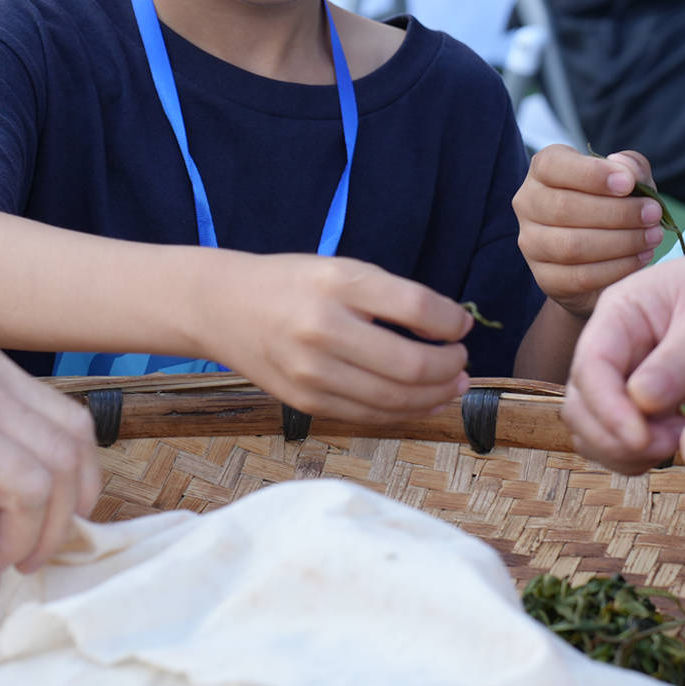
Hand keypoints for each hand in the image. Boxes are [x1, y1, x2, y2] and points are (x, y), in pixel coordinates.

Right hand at [203, 254, 470, 423]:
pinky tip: (421, 402)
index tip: (461, 325)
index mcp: (339, 284)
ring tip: (452, 385)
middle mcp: (324, 329)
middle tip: (462, 361)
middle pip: (412, 364)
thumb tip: (450, 328)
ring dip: (436, 395)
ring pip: (395, 399)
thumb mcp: (341, 269)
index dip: (452, 322)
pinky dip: (404, 412)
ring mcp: (312, 372)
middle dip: (451, 367)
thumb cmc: (292, 284)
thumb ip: (392, 296)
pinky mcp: (304, 402)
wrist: (222, 306)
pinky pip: (369, 416)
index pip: (417, 308)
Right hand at [514, 146, 664, 320]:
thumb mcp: (628, 179)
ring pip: (571, 246)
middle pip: (564, 208)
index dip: (591, 174)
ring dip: (620, 242)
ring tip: (652, 237)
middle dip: (617, 212)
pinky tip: (641, 258)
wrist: (600, 255)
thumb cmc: (613, 205)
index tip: (627, 183)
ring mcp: (532, 244)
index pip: (554, 165)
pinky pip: (579, 277)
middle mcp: (528, 203)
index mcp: (543, 169)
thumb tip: (625, 169)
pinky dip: (616, 268)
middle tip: (653, 214)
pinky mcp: (545, 278)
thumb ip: (631, 166)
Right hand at [564, 232, 684, 469]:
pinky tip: (684, 448)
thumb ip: (677, 361)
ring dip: (626, 451)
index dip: (607, 407)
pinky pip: (628, 444)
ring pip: (598, 431)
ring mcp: (636, 381)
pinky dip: (644, 456)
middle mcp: (620, 347)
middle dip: (614, 434)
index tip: (642, 437)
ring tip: (678, 445)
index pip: (590, 365)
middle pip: (583, 405)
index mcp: (623, 312)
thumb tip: (640, 400)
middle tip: (666, 447)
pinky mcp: (658, 411)